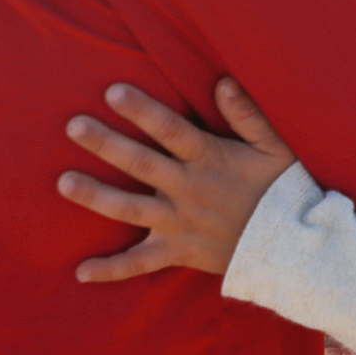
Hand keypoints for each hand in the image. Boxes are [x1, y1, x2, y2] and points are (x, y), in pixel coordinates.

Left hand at [62, 78, 295, 282]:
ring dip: (94, 196)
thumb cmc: (283, 190)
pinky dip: (111, 270)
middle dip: (105, 144)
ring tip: (62, 182)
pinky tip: (80, 272)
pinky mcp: (177, 252)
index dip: (141, 110)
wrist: (293, 247)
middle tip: (72, 126)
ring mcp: (178, 223)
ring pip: (129, 209)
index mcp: (208, 159)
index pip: (169, 129)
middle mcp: (187, 190)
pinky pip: (139, 264)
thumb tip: (222, 82)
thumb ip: (248, 114)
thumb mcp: (274, 147)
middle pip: (139, 164)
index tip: (112, 92)